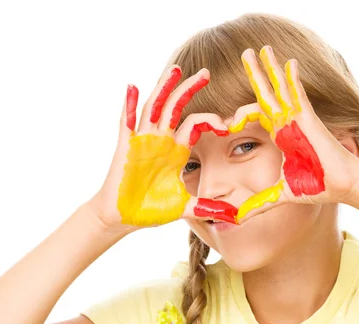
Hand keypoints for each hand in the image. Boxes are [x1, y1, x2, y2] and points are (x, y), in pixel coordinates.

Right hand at [88, 65, 239, 232]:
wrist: (124, 217)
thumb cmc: (151, 209)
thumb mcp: (186, 207)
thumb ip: (209, 208)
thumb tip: (235, 216)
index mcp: (177, 150)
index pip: (196, 124)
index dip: (211, 120)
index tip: (226, 126)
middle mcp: (161, 140)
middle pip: (176, 106)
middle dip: (190, 89)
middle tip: (205, 73)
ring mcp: (142, 140)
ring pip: (154, 107)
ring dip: (164, 88)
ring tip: (176, 70)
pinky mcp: (126, 147)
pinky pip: (127, 122)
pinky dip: (129, 105)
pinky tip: (133, 87)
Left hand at [230, 46, 358, 223]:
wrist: (340, 186)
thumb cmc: (315, 187)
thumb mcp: (279, 195)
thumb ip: (258, 204)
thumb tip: (236, 220)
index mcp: (279, 137)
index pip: (256, 116)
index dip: (238, 116)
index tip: (224, 124)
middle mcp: (287, 124)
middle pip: (266, 94)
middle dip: (256, 74)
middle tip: (245, 53)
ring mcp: (298, 120)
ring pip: (281, 89)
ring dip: (271, 69)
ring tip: (261, 49)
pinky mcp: (309, 120)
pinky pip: (299, 95)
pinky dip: (293, 80)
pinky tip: (288, 63)